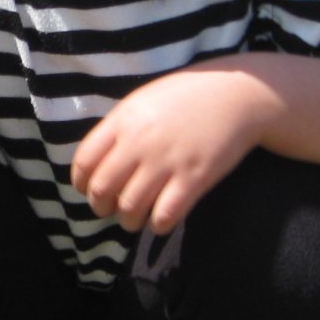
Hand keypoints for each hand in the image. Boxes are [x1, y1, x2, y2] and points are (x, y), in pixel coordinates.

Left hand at [70, 63, 269, 235]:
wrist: (237, 94)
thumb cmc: (188, 96)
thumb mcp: (144, 100)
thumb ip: (119, 127)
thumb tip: (97, 160)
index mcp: (124, 120)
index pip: (84, 162)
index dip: (82, 184)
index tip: (88, 190)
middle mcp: (140, 142)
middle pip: (102, 189)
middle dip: (101, 207)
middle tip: (109, 210)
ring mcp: (167, 161)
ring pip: (130, 208)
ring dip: (128, 221)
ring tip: (134, 220)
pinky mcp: (194, 178)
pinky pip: (164, 216)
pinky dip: (158, 225)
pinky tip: (161, 220)